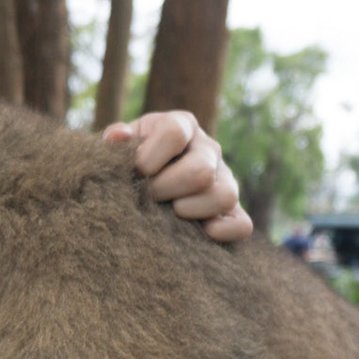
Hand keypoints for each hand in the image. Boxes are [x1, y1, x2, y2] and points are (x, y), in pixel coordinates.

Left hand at [104, 111, 252, 243]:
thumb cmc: (132, 160)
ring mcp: (225, 178)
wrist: (146, 181)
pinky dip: (221, 232)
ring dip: (189, 210)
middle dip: (166, 189)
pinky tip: (196, 232)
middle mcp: (208, 148)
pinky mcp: (233, 210)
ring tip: (168, 212)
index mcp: (181, 125)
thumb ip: (116, 140)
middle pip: (200, 170)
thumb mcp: (122, 145)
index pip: (174, 132)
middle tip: (147, 197)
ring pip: (224, 195)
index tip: (136, 172)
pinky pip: (242, 224)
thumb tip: (117, 137)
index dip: (150, 156)